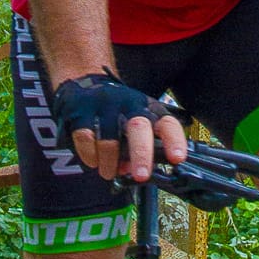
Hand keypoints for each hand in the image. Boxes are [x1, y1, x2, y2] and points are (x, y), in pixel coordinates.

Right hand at [51, 72, 187, 183]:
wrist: (86, 82)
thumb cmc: (117, 111)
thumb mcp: (135, 124)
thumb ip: (138, 149)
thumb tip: (130, 171)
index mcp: (148, 109)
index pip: (167, 123)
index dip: (174, 141)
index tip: (177, 158)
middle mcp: (129, 104)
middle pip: (139, 127)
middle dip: (142, 154)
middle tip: (141, 176)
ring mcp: (104, 105)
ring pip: (109, 140)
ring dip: (109, 163)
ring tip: (108, 172)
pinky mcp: (81, 110)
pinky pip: (86, 139)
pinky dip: (90, 156)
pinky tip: (93, 160)